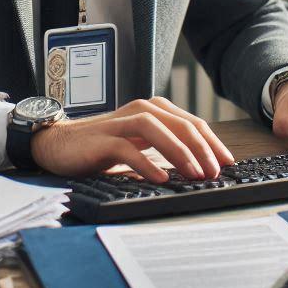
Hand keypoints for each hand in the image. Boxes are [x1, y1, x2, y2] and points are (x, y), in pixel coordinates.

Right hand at [29, 97, 234, 181]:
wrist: (59, 145)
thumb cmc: (103, 147)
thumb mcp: (140, 145)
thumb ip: (164, 149)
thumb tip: (200, 168)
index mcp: (154, 110)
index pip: (192, 123)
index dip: (212, 142)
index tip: (228, 163)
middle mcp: (142, 110)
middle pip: (180, 124)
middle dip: (202, 148)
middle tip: (215, 172)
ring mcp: (122, 123)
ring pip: (158, 130)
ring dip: (180, 152)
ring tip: (195, 174)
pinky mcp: (104, 139)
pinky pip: (129, 149)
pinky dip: (147, 163)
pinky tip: (160, 177)